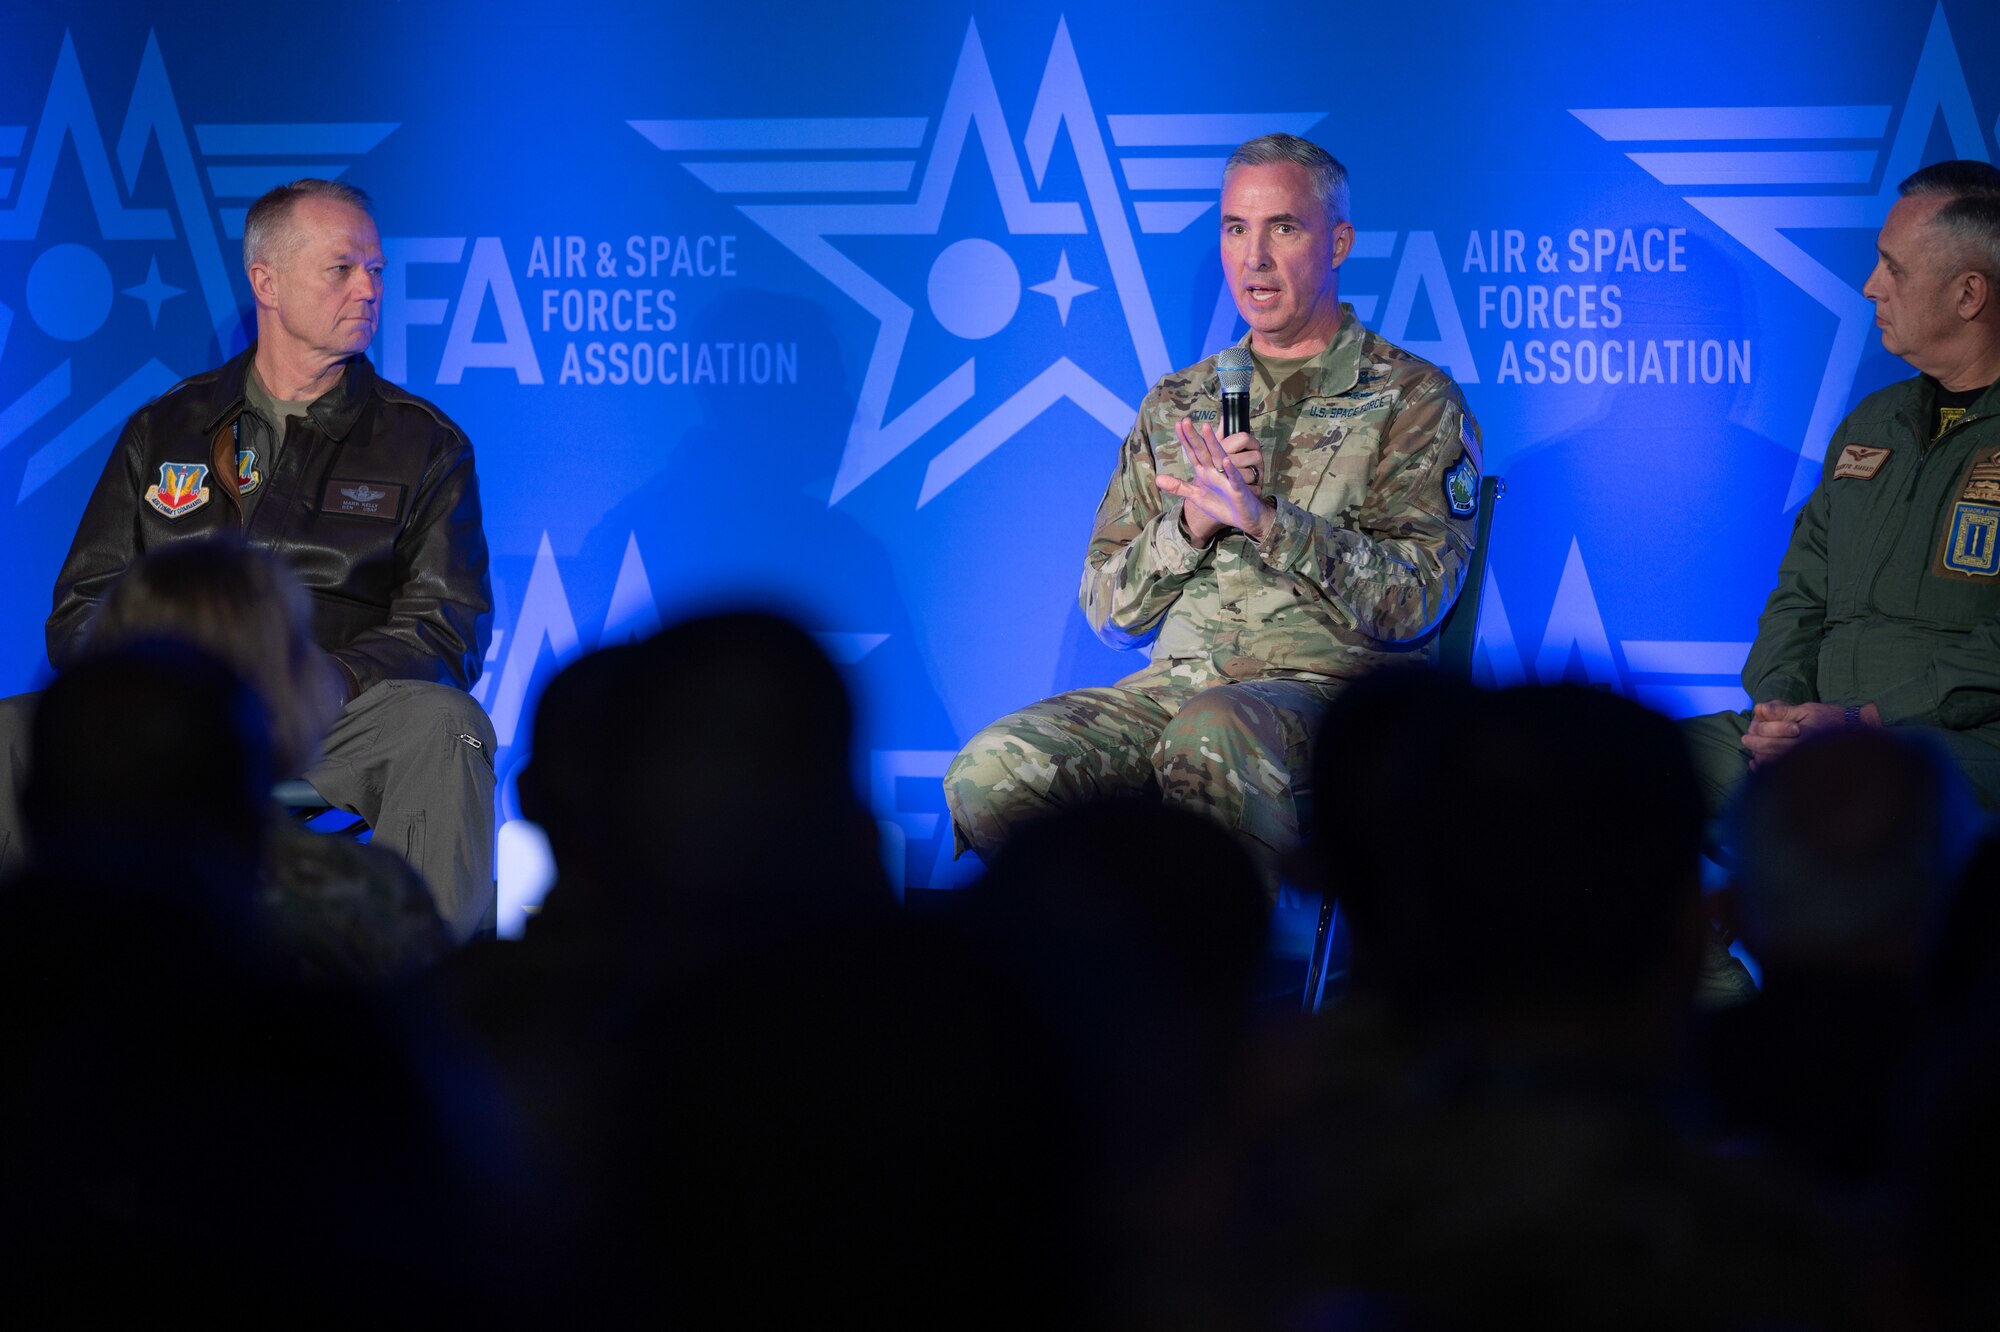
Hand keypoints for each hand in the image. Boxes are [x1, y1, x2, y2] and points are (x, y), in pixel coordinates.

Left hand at [1157, 416, 1272, 545]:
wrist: (1244, 517)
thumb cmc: (1222, 503)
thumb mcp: (1196, 496)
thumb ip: (1178, 486)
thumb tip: (1157, 479)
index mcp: (1204, 471)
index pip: (1193, 452)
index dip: (1185, 439)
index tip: (1177, 424)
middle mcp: (1215, 470)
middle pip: (1203, 450)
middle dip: (1194, 437)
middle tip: (1185, 420)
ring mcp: (1227, 478)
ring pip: (1219, 457)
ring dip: (1213, 443)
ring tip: (1206, 428)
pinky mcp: (1238, 489)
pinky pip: (1234, 478)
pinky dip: (1230, 470)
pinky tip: (1225, 460)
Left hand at [1741, 699, 1878, 765]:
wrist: (1856, 734)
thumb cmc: (1830, 719)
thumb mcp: (1807, 710)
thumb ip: (1783, 711)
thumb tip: (1759, 708)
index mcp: (1801, 737)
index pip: (1769, 739)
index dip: (1756, 735)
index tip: (1747, 733)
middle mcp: (1802, 753)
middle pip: (1768, 753)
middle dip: (1754, 746)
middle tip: (1745, 741)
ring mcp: (1805, 763)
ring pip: (1773, 765)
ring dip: (1760, 759)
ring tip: (1753, 754)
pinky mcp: (1807, 770)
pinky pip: (1783, 775)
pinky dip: (1768, 770)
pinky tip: (1760, 766)